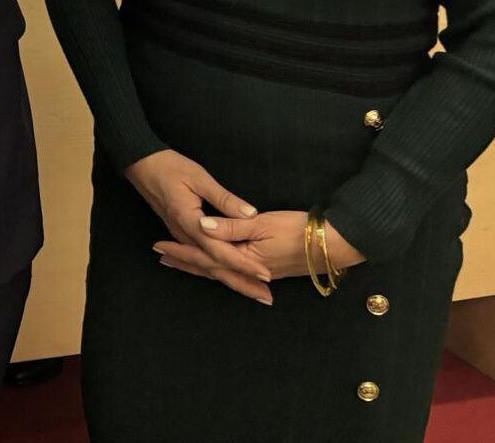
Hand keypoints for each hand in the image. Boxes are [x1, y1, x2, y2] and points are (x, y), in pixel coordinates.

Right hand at [122, 149, 269, 299]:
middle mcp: (184, 235)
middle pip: (214, 266)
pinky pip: (200, 258)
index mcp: (190, 222)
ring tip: (253, 292)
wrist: (140, 164)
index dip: (243, 264)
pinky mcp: (180, 233)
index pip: (220, 250)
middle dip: (241, 283)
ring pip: (207, 265)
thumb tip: (251, 214)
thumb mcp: (199, 178)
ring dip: (231, 279)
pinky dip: (216, 270)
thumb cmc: (169, 167)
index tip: (265, 274)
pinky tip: (226, 277)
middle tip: (266, 298)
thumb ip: (224, 198)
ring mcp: (180, 236)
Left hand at [157, 210, 365, 301]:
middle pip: (210, 267)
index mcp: (244, 258)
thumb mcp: (262, 222)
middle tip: (161, 258)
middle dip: (186, 262)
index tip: (159, 246)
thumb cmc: (299, 228)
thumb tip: (202, 226)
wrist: (335, 242)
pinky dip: (220, 270)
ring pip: (222, 271)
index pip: (205, 255)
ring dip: (200, 267)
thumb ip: (231, 225)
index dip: (181, 250)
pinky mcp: (267, 269)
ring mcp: (259, 272)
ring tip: (179, 263)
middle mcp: (249, 270)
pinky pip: (235, 272)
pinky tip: (214, 268)